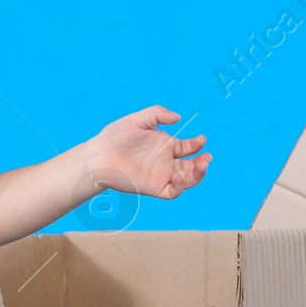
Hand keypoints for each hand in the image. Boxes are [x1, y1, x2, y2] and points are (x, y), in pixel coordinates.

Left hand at [83, 105, 210, 200]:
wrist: (98, 156)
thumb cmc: (114, 137)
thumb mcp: (137, 119)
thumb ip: (157, 114)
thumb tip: (178, 118)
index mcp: (164, 146)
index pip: (187, 148)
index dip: (197, 145)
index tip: (202, 140)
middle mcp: (165, 162)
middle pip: (191, 166)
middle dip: (202, 162)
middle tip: (207, 157)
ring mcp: (160, 176)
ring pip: (186, 180)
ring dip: (197, 175)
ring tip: (202, 165)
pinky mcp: (153, 188)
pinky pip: (172, 192)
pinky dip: (180, 186)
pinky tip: (178, 176)